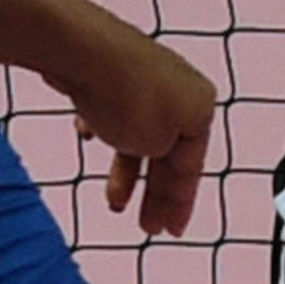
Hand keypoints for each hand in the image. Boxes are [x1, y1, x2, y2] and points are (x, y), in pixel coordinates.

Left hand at [21, 0, 220, 237]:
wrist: (84, 51)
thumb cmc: (127, 98)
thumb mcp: (157, 146)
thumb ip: (161, 157)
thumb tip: (153, 149)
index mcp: (200, 106)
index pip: (192, 167)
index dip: (181, 204)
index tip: (170, 231)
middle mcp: (179, 88)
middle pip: (168, 152)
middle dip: (156, 192)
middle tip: (146, 226)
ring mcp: (145, 76)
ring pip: (139, 133)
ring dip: (127, 169)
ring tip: (114, 201)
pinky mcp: (113, 69)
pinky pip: (113, 109)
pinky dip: (104, 128)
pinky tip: (88, 136)